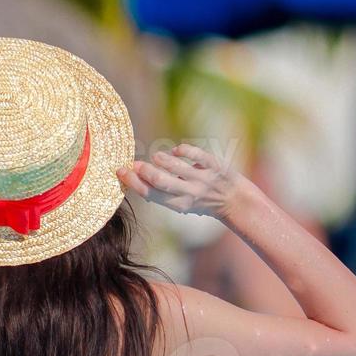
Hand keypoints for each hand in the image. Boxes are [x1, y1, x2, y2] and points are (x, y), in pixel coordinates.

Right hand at [117, 143, 248, 219]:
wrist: (235, 201)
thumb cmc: (203, 201)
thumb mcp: (182, 203)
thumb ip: (163, 193)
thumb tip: (136, 177)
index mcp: (178, 204)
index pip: (150, 193)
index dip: (132, 182)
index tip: (120, 171)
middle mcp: (189, 194)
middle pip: (159, 181)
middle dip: (143, 171)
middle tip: (134, 163)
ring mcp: (202, 180)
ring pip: (175, 166)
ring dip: (160, 159)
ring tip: (157, 157)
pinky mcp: (214, 166)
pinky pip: (195, 155)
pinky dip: (181, 150)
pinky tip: (175, 151)